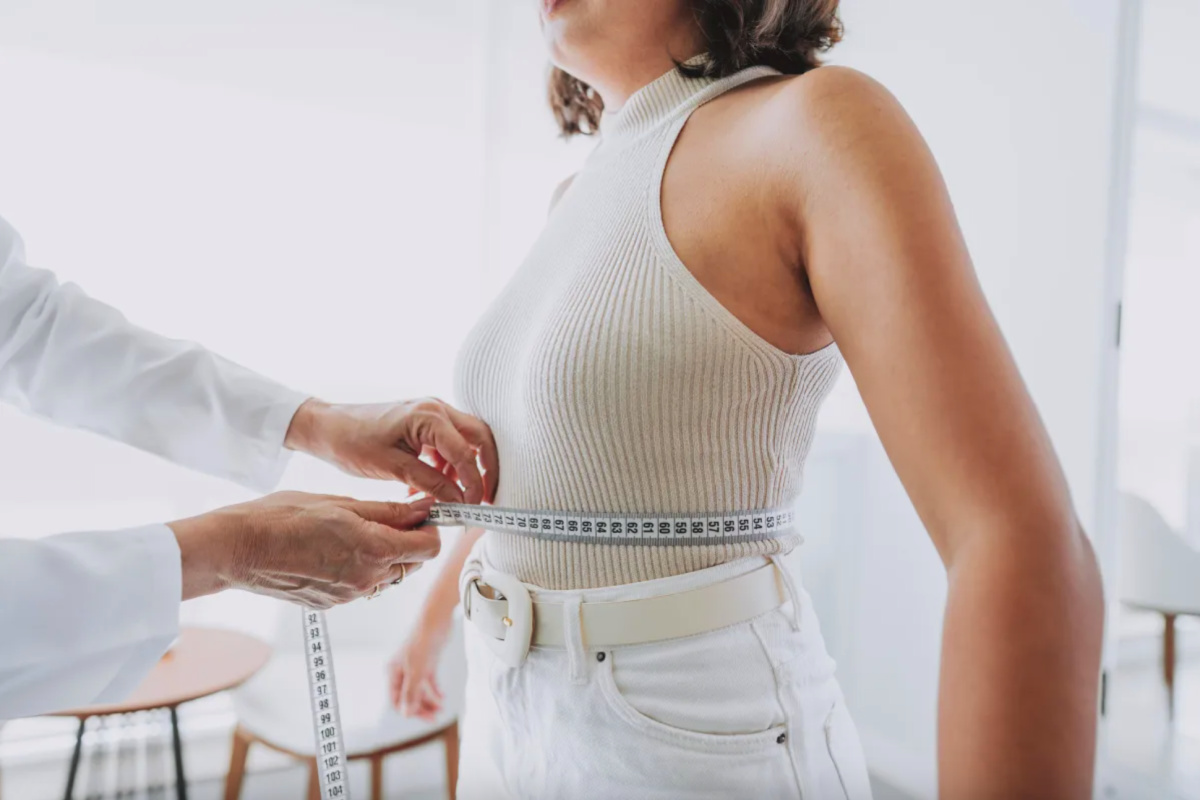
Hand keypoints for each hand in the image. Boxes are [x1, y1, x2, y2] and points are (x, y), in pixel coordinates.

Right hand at [169, 493, 439, 606]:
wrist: (237, 549)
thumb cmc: (282, 517)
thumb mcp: (342, 503)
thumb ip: (389, 511)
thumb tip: (424, 508)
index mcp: (374, 550)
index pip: (429, 547)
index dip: (431, 527)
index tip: (421, 512)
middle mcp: (367, 580)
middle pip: (412, 563)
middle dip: (411, 540)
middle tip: (391, 516)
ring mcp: (349, 596)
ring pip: (389, 576)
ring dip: (388, 555)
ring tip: (359, 530)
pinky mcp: (332, 603)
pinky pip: (363, 585)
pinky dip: (364, 568)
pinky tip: (338, 548)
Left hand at [284, 398, 498, 503]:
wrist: (329, 428)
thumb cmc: (353, 442)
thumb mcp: (393, 468)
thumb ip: (431, 483)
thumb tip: (459, 501)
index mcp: (429, 416)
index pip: (466, 453)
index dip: (474, 483)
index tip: (474, 507)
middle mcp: (436, 408)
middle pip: (480, 438)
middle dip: (486, 469)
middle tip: (486, 499)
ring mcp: (433, 412)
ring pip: (468, 440)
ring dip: (467, 467)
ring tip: (456, 496)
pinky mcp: (426, 421)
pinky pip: (450, 442)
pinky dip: (449, 464)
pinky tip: (434, 485)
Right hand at [387, 619, 450, 720]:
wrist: (436, 621)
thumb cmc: (422, 643)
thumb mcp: (416, 671)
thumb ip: (411, 693)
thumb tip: (406, 714)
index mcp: (393, 672)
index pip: (396, 699)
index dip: (407, 710)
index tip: (421, 717)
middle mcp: (402, 671)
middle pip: (408, 696)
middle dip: (420, 708)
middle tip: (434, 718)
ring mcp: (415, 667)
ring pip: (419, 690)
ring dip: (429, 700)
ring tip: (440, 710)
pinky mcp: (427, 663)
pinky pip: (429, 682)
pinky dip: (435, 690)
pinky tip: (442, 698)